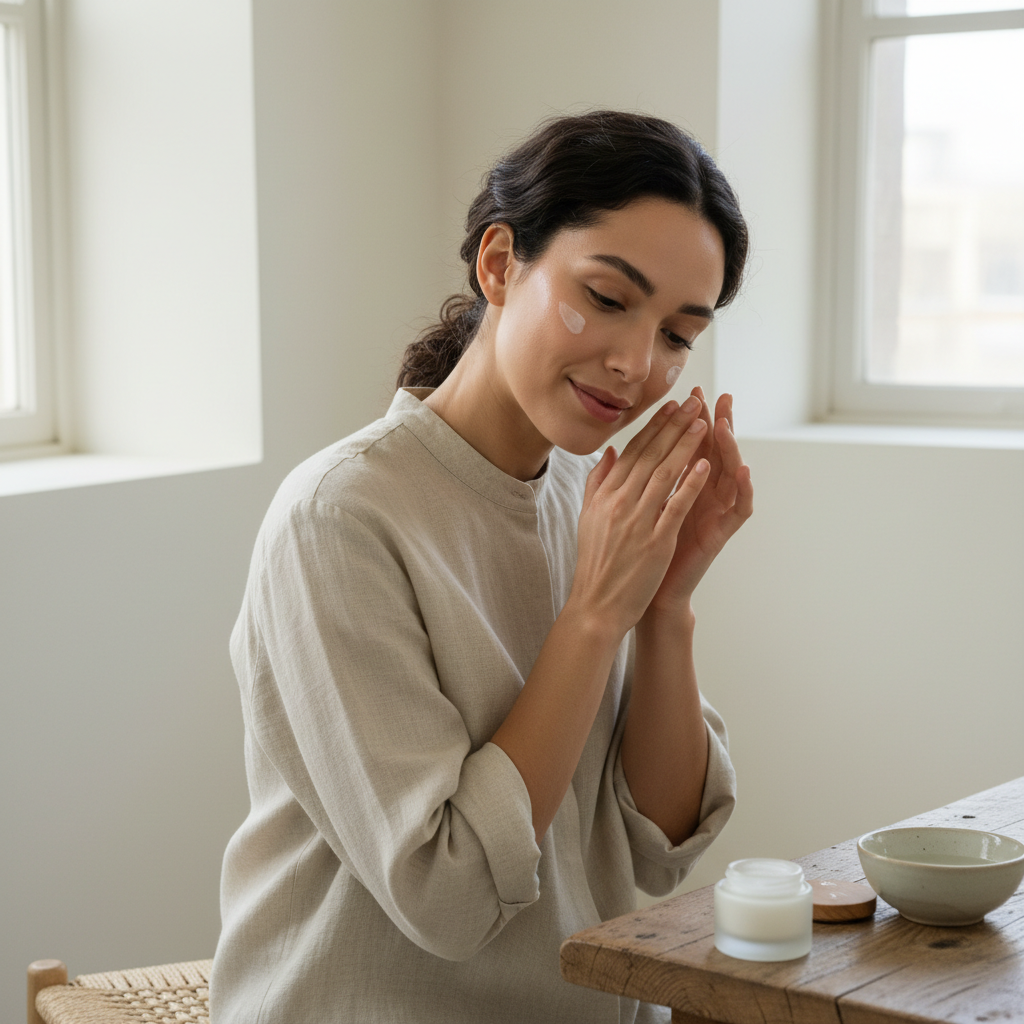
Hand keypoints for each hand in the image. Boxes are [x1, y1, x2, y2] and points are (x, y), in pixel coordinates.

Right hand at [569, 395, 712, 637]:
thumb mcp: (588, 517)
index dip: (654, 427)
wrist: (596, 604)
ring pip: (665, 475)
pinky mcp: (654, 542)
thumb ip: (598, 482)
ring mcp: (637, 521)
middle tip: (694, 403)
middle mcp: (619, 503)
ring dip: (686, 446)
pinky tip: (704, 465)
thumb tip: (610, 452)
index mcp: (605, 495)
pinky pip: (675, 507)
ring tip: (703, 423)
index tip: (671, 406)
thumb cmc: (595, 563)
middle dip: (674, 427)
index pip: (633, 452)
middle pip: (651, 456)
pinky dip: (690, 485)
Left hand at [646, 387, 752, 614]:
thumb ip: (629, 479)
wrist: (644, 593)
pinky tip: (743, 471)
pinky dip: (744, 489)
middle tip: (719, 396)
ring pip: (730, 474)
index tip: (686, 393)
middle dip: (717, 423)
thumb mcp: (632, 508)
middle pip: (714, 453)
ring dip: (730, 448)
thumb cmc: (638, 551)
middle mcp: (701, 495)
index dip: (687, 420)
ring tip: (725, 425)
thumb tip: (616, 450)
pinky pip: (740, 509)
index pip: (688, 445)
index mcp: (679, 486)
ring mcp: (714, 513)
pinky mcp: (721, 534)